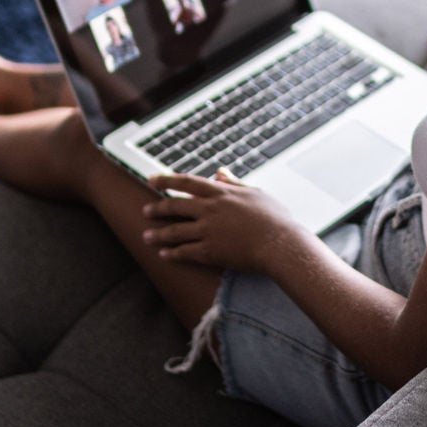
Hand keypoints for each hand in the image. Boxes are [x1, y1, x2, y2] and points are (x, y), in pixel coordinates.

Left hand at [142, 170, 308, 273]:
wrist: (281, 244)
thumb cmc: (275, 218)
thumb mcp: (256, 193)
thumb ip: (234, 183)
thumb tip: (219, 172)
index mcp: (221, 193)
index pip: (187, 182)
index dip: (167, 180)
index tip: (151, 179)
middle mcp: (211, 210)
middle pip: (175, 206)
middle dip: (157, 208)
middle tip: (145, 210)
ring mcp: (209, 231)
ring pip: (175, 231)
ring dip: (158, 234)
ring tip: (146, 236)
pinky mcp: (211, 252)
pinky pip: (185, 252)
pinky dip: (173, 253)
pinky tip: (164, 255)